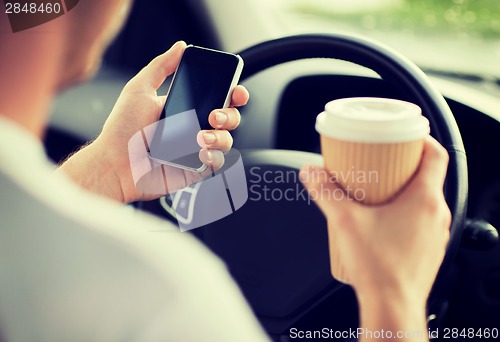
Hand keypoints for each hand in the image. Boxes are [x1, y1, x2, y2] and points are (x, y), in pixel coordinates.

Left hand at [59, 41, 248, 202]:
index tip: (236, 92)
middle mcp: (193, 128)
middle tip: (214, 116)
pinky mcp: (196, 169)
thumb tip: (180, 47)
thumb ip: (161, 66)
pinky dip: (214, 157)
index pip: (217, 98)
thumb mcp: (139, 89)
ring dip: (221, 137)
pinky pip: (217, 163)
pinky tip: (200, 153)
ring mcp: (196, 149)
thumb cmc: (122, 130)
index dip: (232, 94)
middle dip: (230, 115)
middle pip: (229, 118)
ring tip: (201, 137)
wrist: (114, 165)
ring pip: (227, 140)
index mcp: (185, 107)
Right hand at [300, 136, 450, 327]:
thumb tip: (311, 172)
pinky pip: (420, 221)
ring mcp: (434, 235)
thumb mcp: (345, 221)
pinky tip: (381, 220)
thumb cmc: (379, 269)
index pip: (436, 156)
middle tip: (381, 162)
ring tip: (377, 190)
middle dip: (403, 165)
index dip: (422, 140)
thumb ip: (325, 192)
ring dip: (403, 190)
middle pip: (427, 177)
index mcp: (425, 200)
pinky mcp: (427, 250)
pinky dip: (405, 212)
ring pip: (424, 200)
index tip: (406, 136)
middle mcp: (436, 216)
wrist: (391, 307)